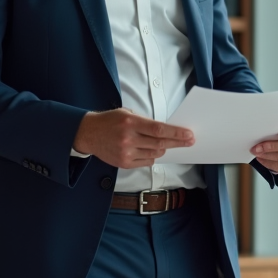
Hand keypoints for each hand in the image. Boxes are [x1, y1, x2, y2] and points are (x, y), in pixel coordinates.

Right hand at [72, 109, 193, 168]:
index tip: (188, 134)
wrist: (88, 134)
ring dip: (163, 149)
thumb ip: (145, 122)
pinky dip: (152, 157)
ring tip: (166, 144)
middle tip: (189, 141)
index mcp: (130, 122)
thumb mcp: (127, 113)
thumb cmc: (110, 121)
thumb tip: (166, 130)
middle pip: (159, 143)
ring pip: (155, 154)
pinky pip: (146, 162)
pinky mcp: (123, 163)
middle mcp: (128, 138)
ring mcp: (125, 153)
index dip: (176, 133)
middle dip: (177, 142)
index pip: (159, 129)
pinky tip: (150, 151)